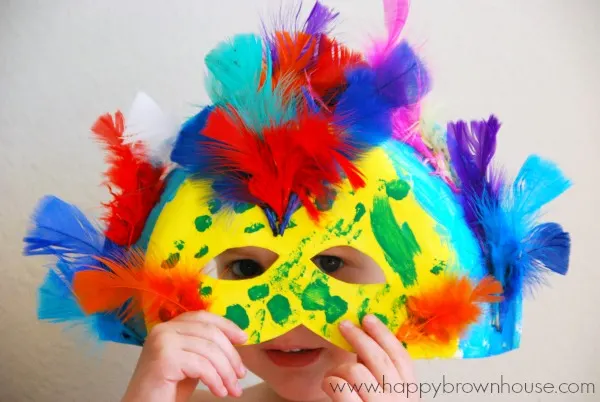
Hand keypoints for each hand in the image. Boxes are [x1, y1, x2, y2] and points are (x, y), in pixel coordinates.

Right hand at [121, 311, 247, 401]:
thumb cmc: (166, 390)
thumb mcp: (191, 362)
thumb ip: (205, 347)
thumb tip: (235, 338)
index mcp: (169, 327)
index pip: (203, 317)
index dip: (227, 325)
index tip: (244, 339)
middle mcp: (163, 330)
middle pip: (210, 332)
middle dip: (231, 355)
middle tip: (241, 375)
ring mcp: (162, 342)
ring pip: (209, 350)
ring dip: (226, 372)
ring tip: (232, 389)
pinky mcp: (164, 359)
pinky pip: (202, 365)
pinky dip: (215, 380)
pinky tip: (219, 392)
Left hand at [322, 315, 419, 400]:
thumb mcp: (391, 398)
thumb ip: (383, 376)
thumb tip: (366, 343)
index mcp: (410, 395)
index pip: (401, 356)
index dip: (384, 334)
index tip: (368, 318)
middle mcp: (399, 401)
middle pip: (378, 358)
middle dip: (359, 337)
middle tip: (344, 325)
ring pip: (356, 369)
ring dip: (340, 367)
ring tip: (335, 376)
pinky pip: (339, 386)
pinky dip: (330, 381)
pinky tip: (329, 385)